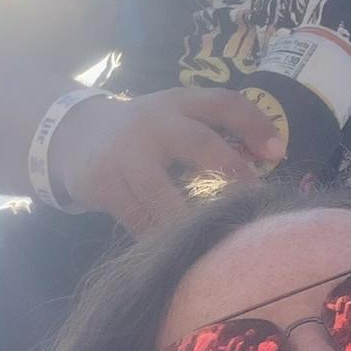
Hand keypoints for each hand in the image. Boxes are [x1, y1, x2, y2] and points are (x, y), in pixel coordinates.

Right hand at [49, 87, 283, 235]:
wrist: (71, 134)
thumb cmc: (143, 134)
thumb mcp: (173, 116)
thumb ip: (213, 131)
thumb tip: (273, 158)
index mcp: (178, 102)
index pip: (223, 103)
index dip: (254, 124)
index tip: (278, 153)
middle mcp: (153, 122)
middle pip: (199, 142)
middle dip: (231, 171)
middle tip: (253, 200)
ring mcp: (125, 154)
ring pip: (165, 193)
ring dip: (194, 218)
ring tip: (219, 238)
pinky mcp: (103, 183)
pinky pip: (139, 219)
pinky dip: (161, 236)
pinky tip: (179, 248)